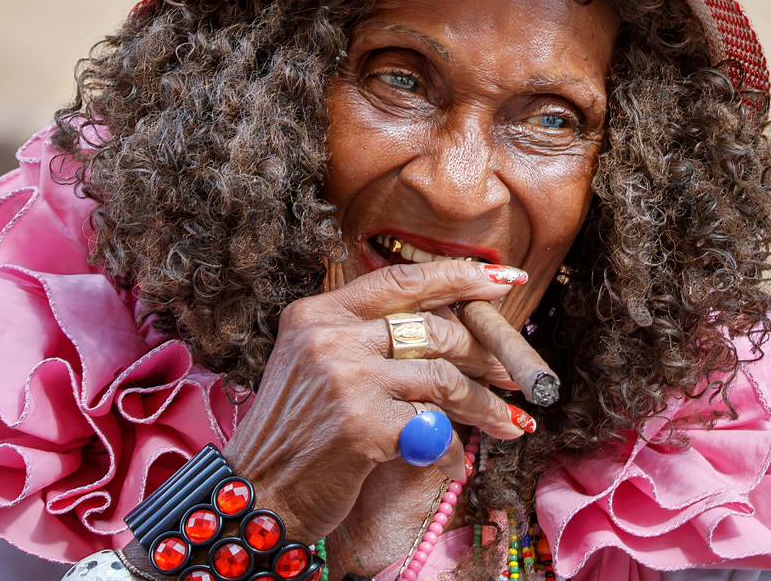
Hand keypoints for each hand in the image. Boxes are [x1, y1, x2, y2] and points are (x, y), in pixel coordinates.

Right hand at [220, 259, 532, 542]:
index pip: (402, 279)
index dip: (459, 276)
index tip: (502, 279)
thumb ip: (364, 336)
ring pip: (444, 378)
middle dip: (486, 353)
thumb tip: (446, 323)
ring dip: (483, 404)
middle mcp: (331, 337)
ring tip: (508, 421)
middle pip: (435, 330)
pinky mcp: (365, 425)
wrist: (255, 495)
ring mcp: (348, 379)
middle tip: (515, 373)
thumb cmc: (293, 434)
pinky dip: (451, 448)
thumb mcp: (313, 364)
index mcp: (318, 312)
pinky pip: (433, 428)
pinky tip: (456, 462)